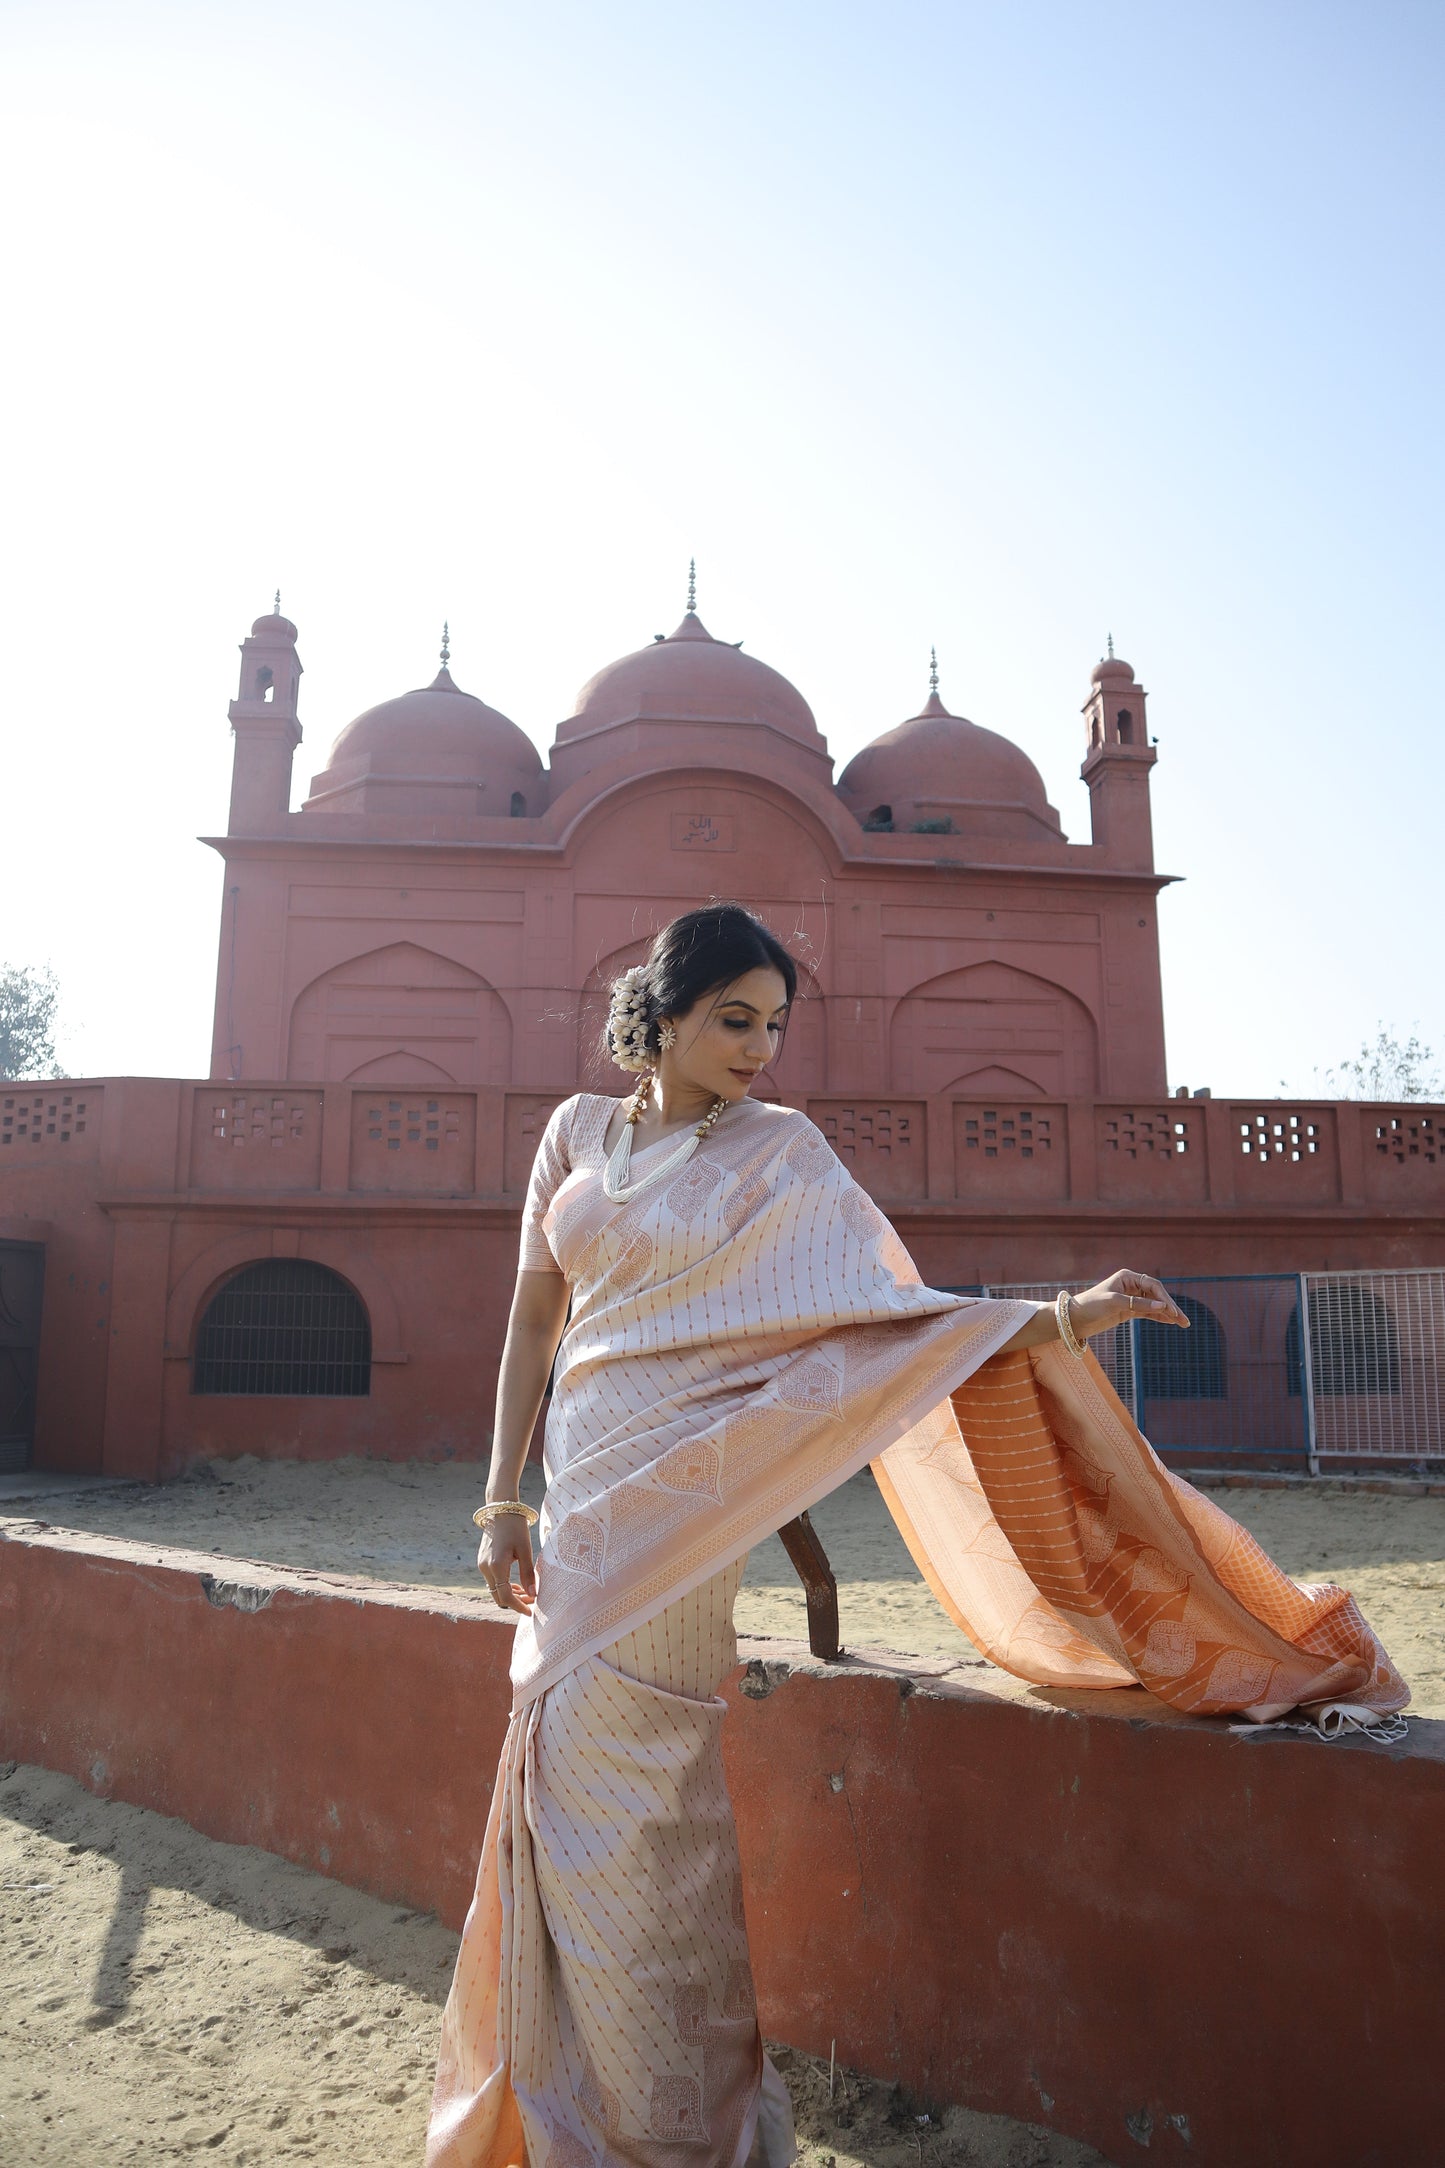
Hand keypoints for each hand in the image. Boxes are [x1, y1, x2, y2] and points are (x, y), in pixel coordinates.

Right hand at [477, 1513, 536, 1613]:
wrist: (500, 1509)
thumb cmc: (516, 1527)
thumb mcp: (525, 1550)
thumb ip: (528, 1573)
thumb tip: (533, 1594)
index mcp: (496, 1566)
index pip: (505, 1597)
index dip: (518, 1606)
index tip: (530, 1611)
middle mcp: (485, 1568)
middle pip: (498, 1596)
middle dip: (515, 1602)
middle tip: (532, 1601)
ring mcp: (481, 1565)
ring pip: (495, 1590)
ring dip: (509, 1595)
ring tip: (527, 1593)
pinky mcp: (482, 1561)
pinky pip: (492, 1581)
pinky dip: (503, 1586)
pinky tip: (516, 1584)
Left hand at [1070, 1269, 1189, 1339]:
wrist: (1074, 1319)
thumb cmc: (1091, 1305)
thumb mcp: (1114, 1303)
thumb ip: (1138, 1304)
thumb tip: (1162, 1306)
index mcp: (1127, 1277)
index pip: (1153, 1286)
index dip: (1164, 1298)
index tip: (1172, 1312)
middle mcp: (1131, 1286)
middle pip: (1156, 1295)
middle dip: (1171, 1307)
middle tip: (1184, 1321)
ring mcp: (1130, 1299)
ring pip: (1154, 1305)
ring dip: (1168, 1314)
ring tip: (1183, 1324)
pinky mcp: (1127, 1311)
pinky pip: (1147, 1313)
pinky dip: (1159, 1317)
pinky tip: (1170, 1322)